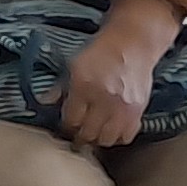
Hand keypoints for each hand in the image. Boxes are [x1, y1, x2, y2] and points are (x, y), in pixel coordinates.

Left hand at [55, 24, 162, 147]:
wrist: (132, 44)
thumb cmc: (102, 52)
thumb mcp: (74, 65)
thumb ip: (61, 88)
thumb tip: (48, 105)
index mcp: (84, 85)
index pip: (72, 119)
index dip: (66, 126)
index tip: (64, 127)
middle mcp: (104, 99)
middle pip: (89, 133)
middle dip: (80, 137)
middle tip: (76, 135)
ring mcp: (123, 107)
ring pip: (107, 139)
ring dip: (97, 140)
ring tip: (92, 134)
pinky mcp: (138, 111)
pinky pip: (126, 136)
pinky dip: (117, 138)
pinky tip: (110, 131)